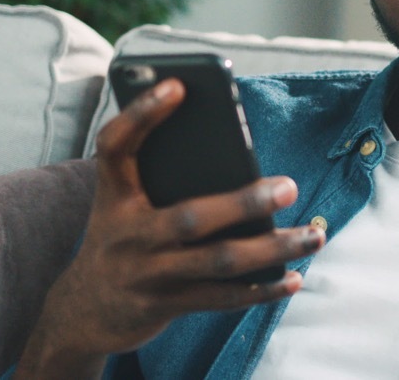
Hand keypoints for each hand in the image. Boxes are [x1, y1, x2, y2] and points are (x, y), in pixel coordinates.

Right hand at [17, 78, 323, 375]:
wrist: (83, 312)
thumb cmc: (124, 238)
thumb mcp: (125, 204)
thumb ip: (163, 179)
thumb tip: (240, 159)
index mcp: (114, 195)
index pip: (117, 147)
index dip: (143, 115)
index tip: (179, 85)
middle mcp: (127, 233)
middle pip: (191, 216)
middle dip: (245, 203)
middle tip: (290, 187)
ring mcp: (146, 273)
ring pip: (218, 261)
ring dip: (273, 248)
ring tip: (314, 235)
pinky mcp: (164, 305)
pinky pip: (221, 297)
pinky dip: (262, 289)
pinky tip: (294, 277)